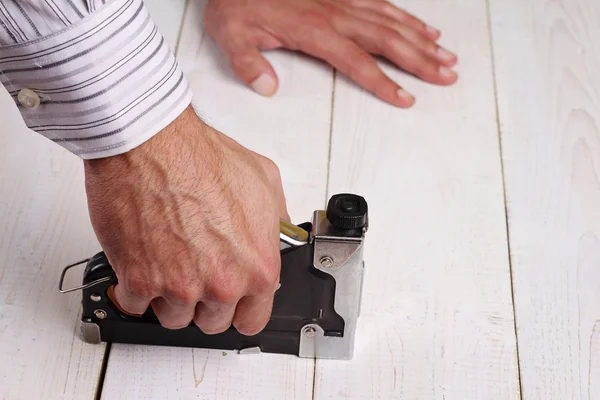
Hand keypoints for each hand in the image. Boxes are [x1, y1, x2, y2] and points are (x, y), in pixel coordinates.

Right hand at [83, 106, 289, 334]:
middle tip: (196, 270)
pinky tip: (145, 260)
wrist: (152, 143)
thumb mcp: (265, 181)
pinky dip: (137, 287)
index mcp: (257, 267)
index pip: (253, 319)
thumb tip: (276, 237)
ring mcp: (178, 286)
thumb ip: (275, 221)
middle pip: (212, 322)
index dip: (241, 308)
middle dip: (205, 301)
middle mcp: (221, 283)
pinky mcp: (139, 280)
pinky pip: (136, 304)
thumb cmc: (202, 157)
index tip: (231, 301)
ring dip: (171, 296)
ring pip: (174, 318)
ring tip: (169, 260)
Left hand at [204, 0, 457, 106]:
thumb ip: (248, 63)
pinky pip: (381, 3)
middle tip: (447, 76)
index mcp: (313, 30)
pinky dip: (405, 16)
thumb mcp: (229, 35)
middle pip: (387, 39)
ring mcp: (341, 0)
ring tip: (446, 56)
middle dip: (420, 60)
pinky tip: (422, 27)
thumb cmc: (235, 4)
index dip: (382, 81)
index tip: (406, 98)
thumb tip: (267, 88)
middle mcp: (334, 14)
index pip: (356, 61)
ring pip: (390, 20)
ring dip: (421, 39)